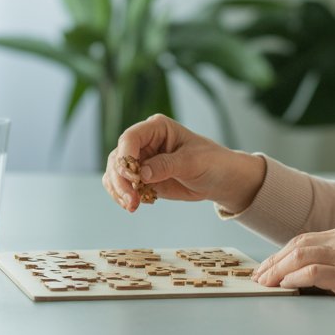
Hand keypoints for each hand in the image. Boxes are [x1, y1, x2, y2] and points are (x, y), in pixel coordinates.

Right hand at [101, 113, 264, 213]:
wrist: (220, 179)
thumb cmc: (212, 162)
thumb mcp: (193, 162)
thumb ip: (167, 165)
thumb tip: (142, 173)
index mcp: (157, 128)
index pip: (131, 138)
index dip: (126, 157)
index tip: (132, 177)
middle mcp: (144, 142)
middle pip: (118, 157)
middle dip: (120, 180)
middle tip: (132, 201)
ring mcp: (140, 160)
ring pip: (115, 172)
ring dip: (119, 190)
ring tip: (133, 206)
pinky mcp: (140, 178)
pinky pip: (121, 186)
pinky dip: (122, 196)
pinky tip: (135, 205)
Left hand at [252, 223, 334, 334]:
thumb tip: (298, 272)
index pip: (304, 238)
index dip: (281, 254)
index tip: (267, 268)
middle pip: (299, 245)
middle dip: (274, 262)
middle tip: (259, 277)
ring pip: (302, 256)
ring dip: (278, 271)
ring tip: (266, 284)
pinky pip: (314, 273)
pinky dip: (295, 279)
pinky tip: (285, 287)